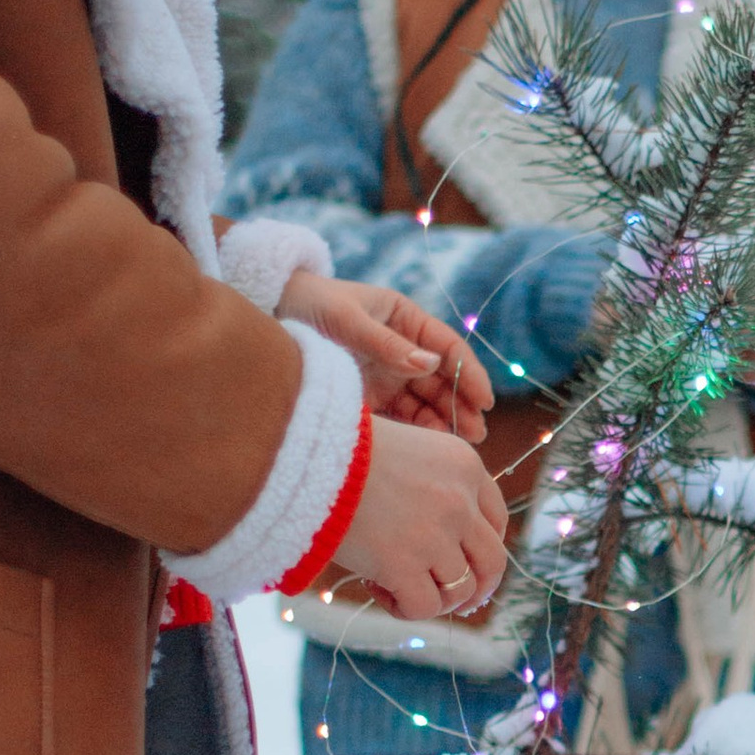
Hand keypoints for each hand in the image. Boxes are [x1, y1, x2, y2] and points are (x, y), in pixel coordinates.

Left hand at [280, 270, 488, 442]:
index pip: (448, 348)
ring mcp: (389, 375)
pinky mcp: (372, 397)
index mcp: (406, 319)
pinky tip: (428, 449)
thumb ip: (388, 344)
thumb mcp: (347, 320)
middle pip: (442, 381)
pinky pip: (402, 417)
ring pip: (426, 403)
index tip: (485, 400)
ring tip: (457, 448)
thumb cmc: (311, 305)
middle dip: (461, 407)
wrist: (270, 314)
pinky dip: (417, 433)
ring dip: (444, 424)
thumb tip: (430, 364)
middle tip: (476, 435)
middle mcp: (403, 349)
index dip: (469, 374)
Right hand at [331, 418, 507, 620]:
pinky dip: (405, 608)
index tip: (466, 562)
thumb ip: (433, 484)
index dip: (482, 548)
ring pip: (461, 591)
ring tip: (395, 585)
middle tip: (456, 600)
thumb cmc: (343, 449)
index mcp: (465, 466)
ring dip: (434, 598)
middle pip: (492, 562)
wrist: (306, 455)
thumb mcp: (407, 449)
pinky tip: (377, 589)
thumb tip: (444, 536)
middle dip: (479, 587)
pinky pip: (424, 607)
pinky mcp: (404, 565)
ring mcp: (435, 536)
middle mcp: (460, 502)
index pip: (496, 519)